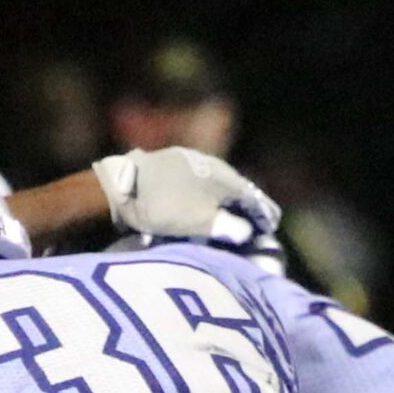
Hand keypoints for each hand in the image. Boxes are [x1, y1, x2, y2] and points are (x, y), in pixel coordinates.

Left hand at [91, 148, 282, 239]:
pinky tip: (200, 202)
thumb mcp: (200, 223)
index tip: (271, 224)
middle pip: (236, 187)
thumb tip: (247, 232)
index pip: (253, 196)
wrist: (122, 184)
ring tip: (228, 214)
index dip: (264, 212)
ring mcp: (190, 160)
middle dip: (246, 205)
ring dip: (225, 198)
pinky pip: (198, 181)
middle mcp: (212, 164)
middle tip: (252, 221)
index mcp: (225, 177)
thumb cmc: (164, 206)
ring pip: (216, 182)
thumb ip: (228, 228)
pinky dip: (206, 194)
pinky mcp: (171, 163)